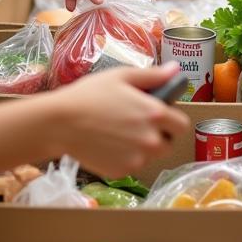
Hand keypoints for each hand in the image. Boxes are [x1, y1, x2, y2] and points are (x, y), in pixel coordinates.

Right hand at [49, 63, 190, 175]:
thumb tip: (176, 69)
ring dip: (143, 148)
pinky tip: (109, 145)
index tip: (161, 116)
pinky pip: (132, 166)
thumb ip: (153, 75)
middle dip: (159, 135)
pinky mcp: (121, 172)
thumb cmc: (90, 94)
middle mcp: (151, 140)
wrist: (59, 122)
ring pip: (151, 156)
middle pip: (168, 144)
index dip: (173, 120)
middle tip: (138, 125)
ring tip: (121, 134)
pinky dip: (126, 158)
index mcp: (155, 114)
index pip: (182, 125)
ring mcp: (137, 159)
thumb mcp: (122, 76)